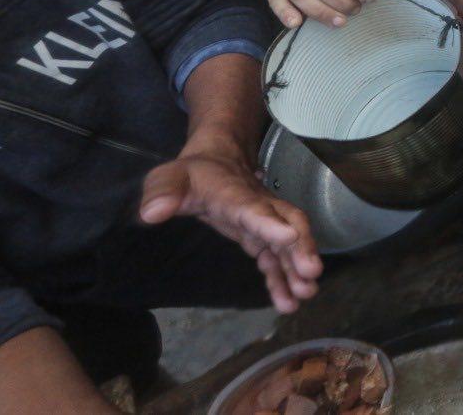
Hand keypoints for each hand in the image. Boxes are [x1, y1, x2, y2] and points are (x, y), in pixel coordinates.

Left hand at [139, 136, 321, 314]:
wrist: (217, 161)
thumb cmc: (191, 174)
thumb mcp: (168, 177)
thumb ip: (161, 192)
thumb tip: (152, 213)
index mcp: (233, 193)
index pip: (252, 207)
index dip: (269, 222)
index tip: (288, 237)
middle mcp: (258, 206)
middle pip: (287, 222)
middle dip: (300, 247)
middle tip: (311, 273)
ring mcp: (264, 222)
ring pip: (288, 242)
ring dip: (297, 268)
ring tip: (305, 295)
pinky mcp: (262, 237)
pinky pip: (276, 258)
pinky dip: (283, 279)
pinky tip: (288, 301)